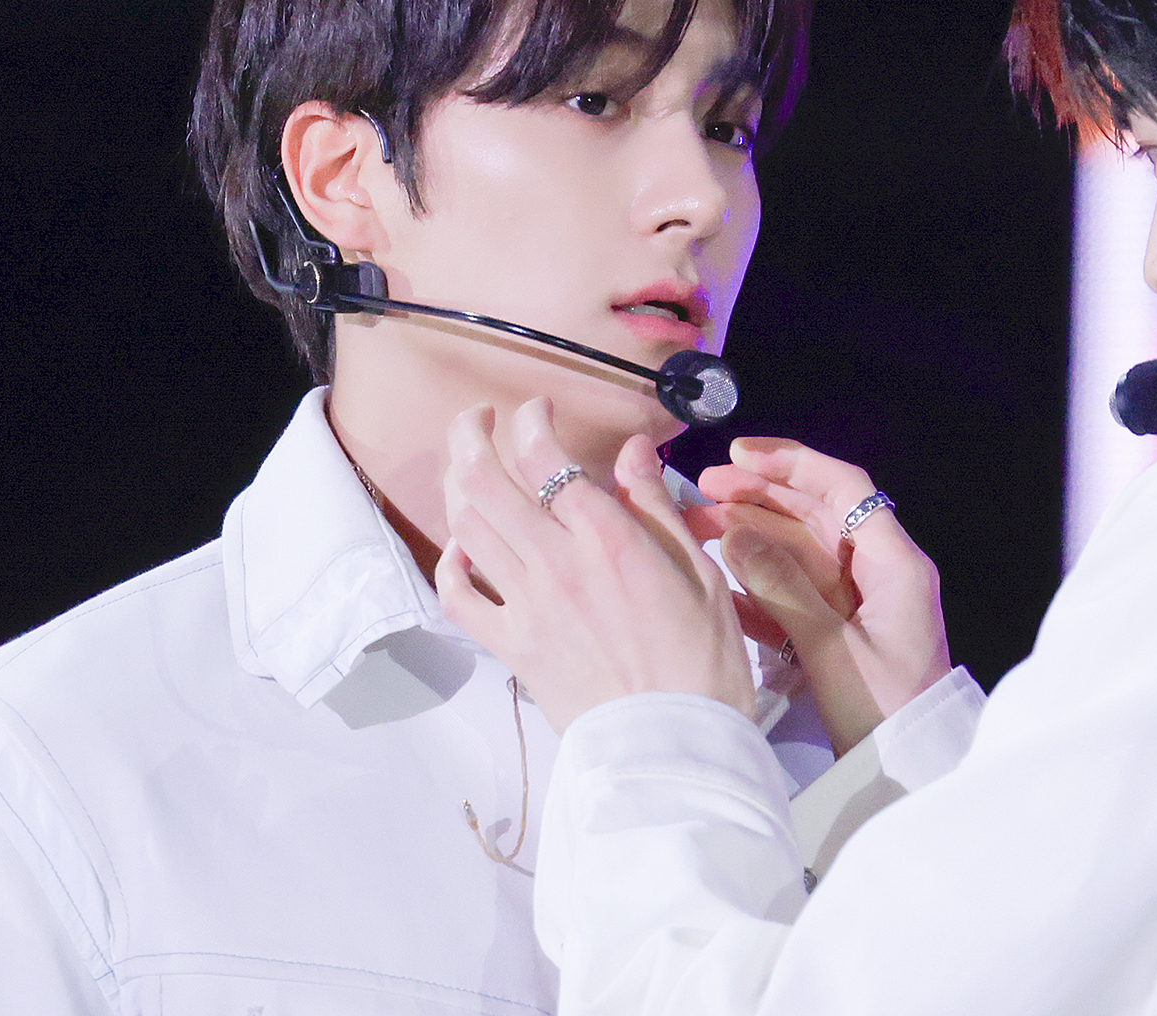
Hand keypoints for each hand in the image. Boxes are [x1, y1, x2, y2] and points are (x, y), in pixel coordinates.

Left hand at [435, 399, 756, 733]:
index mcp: (608, 540)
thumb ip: (657, 506)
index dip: (530, 420)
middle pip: (484, 483)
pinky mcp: (512, 647)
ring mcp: (527, 607)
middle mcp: (556, 564)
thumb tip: (633, 450)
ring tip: (469, 467)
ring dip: (457, 486)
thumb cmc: (704, 661)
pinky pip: (460, 599)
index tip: (538, 409)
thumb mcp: (700, 573)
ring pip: (467, 529)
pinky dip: (452, 564)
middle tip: (479, 419)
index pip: (544, 458)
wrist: (675, 747)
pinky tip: (464, 549)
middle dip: (471, 436)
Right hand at [693, 439, 949, 754]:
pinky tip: (718, 583)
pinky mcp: (842, 637)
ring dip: (750, 540)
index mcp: (895, 564)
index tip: (740, 456)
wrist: (911, 776)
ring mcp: (861, 606)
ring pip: (799, 555)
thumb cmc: (888, 714)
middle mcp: (881, 574)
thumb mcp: (833, 648)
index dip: (791, 464)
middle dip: (759, 499)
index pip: (844, 488)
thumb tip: (736, 535)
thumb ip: (783, 588)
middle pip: (816, 516)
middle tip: (702, 491)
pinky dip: (759, 587)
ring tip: (697, 529)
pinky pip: (796, 597)